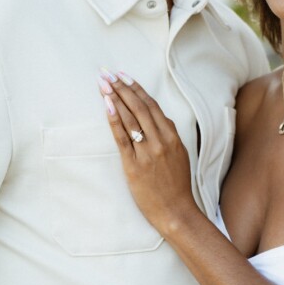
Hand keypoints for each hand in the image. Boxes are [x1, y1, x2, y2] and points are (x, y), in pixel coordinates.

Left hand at [99, 70, 197, 234]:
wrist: (175, 211)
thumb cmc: (176, 185)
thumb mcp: (180, 155)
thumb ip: (169, 135)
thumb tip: (159, 118)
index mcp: (172, 137)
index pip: (152, 106)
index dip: (137, 89)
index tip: (124, 75)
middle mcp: (160, 141)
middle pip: (139, 107)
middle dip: (122, 88)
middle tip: (108, 73)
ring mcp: (147, 152)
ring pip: (130, 118)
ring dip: (115, 98)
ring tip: (103, 83)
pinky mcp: (134, 165)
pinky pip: (122, 137)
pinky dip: (114, 119)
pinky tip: (106, 105)